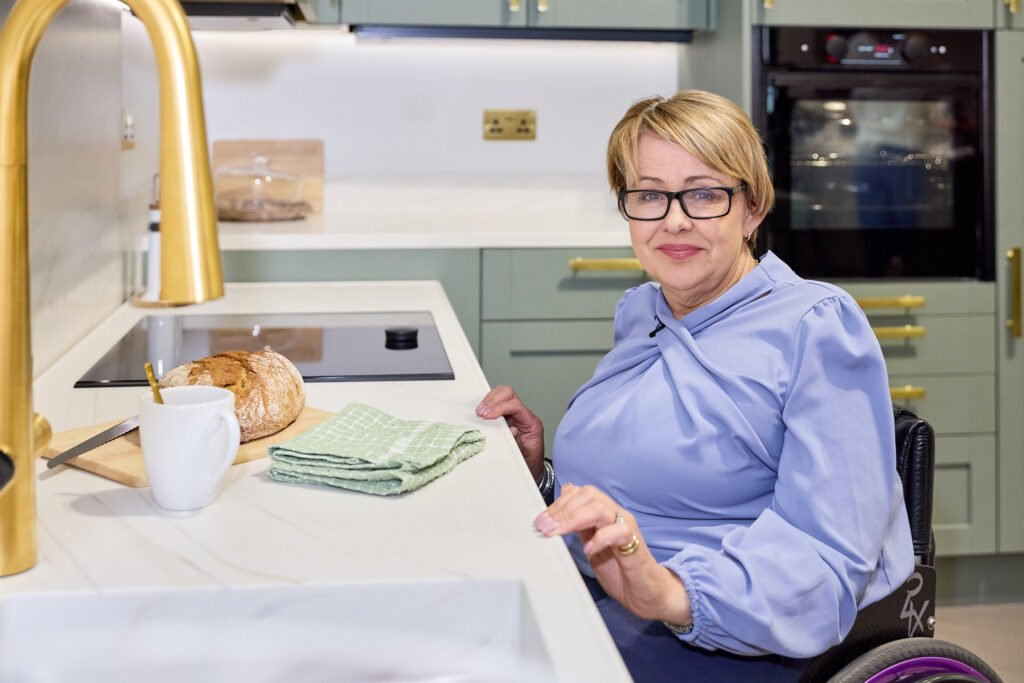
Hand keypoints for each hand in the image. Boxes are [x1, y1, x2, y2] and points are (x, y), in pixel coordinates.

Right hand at [476, 385, 544, 482]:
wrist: (531, 467)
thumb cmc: (529, 461)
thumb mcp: (525, 455)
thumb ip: (518, 443)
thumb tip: (511, 430)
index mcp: (531, 423)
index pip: (516, 406)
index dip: (500, 408)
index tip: (487, 416)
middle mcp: (523, 415)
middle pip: (509, 394)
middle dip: (493, 400)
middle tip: (481, 412)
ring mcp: (514, 414)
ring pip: (501, 395)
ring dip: (488, 400)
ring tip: (479, 412)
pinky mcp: (505, 417)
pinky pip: (495, 403)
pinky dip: (486, 404)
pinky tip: (480, 411)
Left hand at [534, 483, 691, 626]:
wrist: (646, 593)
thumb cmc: (620, 571)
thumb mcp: (590, 547)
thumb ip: (578, 530)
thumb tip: (552, 520)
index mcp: (604, 515)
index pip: (580, 494)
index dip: (559, 503)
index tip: (541, 519)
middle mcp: (616, 516)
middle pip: (589, 495)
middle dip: (562, 509)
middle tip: (544, 526)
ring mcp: (627, 527)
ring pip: (600, 509)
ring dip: (573, 518)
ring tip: (557, 532)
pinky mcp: (635, 545)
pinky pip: (619, 531)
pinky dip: (600, 538)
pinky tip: (588, 550)